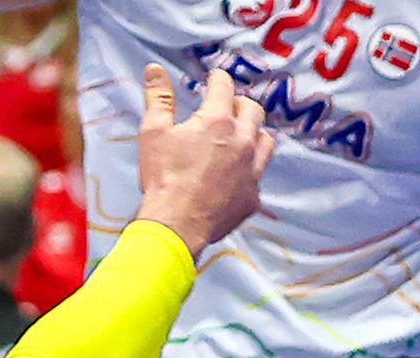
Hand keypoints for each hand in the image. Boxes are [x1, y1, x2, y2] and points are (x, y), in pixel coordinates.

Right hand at [132, 63, 272, 257]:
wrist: (175, 226)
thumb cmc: (163, 178)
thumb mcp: (154, 133)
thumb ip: (158, 98)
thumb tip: (155, 69)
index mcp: (218, 120)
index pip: (224, 86)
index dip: (218, 79)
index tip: (213, 80)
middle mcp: (242, 140)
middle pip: (252, 109)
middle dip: (239, 104)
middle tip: (226, 110)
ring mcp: (252, 169)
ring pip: (266, 140)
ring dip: (254, 133)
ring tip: (240, 138)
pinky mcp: (252, 196)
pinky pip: (258, 176)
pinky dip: (249, 171)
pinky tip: (236, 175)